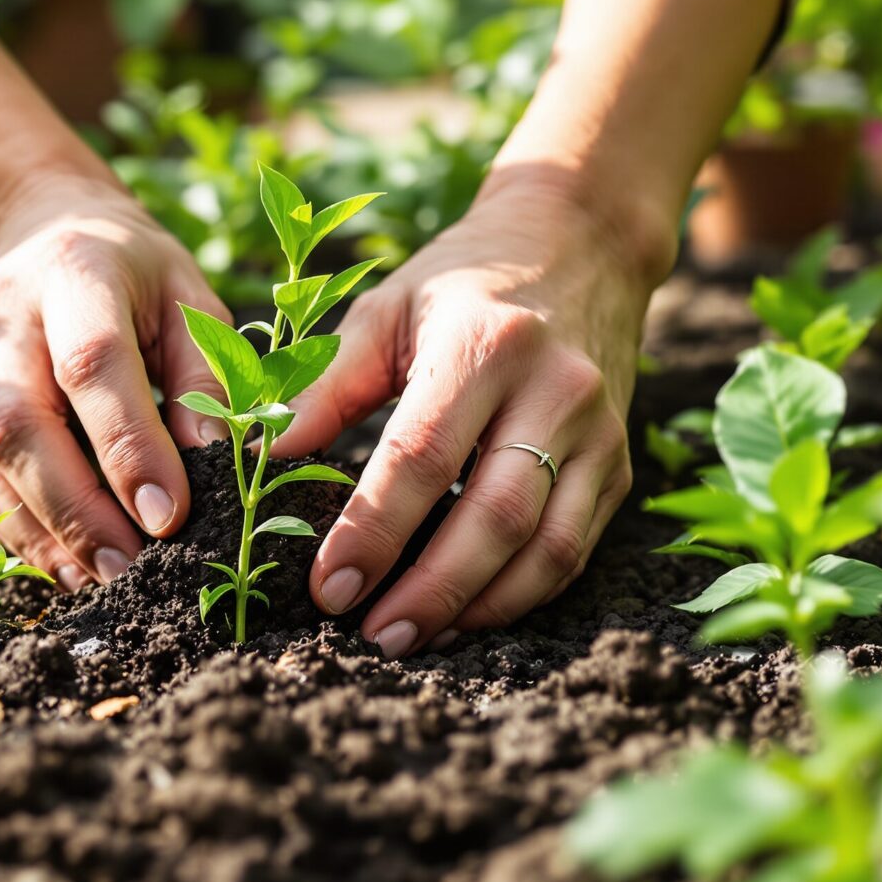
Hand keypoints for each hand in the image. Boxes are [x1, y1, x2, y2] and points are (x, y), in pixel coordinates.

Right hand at [0, 171, 228, 590]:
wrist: (31, 229)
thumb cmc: (129, 268)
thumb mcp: (185, 291)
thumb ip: (203, 371)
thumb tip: (221, 465)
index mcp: (72, 274)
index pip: (92, 365)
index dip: (127, 445)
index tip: (170, 515)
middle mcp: (4, 323)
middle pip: (20, 423)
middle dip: (78, 506)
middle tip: (134, 566)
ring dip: (48, 532)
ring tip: (108, 582)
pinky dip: (24, 534)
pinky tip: (71, 570)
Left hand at [274, 173, 671, 656]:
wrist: (581, 242)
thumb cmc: (461, 281)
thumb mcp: (386, 310)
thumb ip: (325, 384)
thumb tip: (261, 456)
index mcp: (485, 344)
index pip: (421, 457)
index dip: (373, 530)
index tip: (329, 586)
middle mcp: (555, 389)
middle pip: (495, 516)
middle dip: (431, 589)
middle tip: (374, 637)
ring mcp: (599, 431)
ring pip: (547, 547)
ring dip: (480, 606)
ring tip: (416, 638)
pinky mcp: (620, 461)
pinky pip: (575, 547)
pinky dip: (522, 593)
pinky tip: (468, 615)